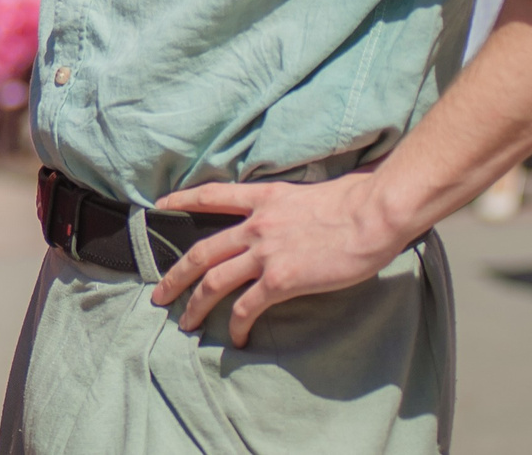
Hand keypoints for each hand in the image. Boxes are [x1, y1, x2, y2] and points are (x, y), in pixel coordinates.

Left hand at [149, 174, 412, 346]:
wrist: (373, 214)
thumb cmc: (356, 202)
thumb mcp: (310, 193)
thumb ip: (289, 207)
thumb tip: (292, 216)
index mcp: (263, 199)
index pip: (211, 195)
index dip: (182, 200)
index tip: (159, 205)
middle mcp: (255, 225)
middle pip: (201, 251)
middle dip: (175, 275)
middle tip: (158, 295)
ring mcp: (265, 253)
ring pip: (214, 281)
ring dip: (195, 304)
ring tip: (184, 323)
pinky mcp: (281, 279)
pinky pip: (247, 307)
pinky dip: (236, 325)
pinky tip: (236, 338)